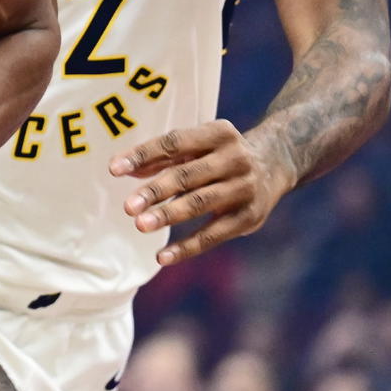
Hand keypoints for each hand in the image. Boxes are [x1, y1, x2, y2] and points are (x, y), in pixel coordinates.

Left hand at [109, 119, 294, 265]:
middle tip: (128, 206)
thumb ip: (161, 157)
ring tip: (140, 225)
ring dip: (169, 215)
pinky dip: (187, 247)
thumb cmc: (219, 154)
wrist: (276, 164)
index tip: (114, 169)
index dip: (143, 155)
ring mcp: (244, 188)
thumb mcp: (197, 146)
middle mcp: (234, 158)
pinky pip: (214, 234)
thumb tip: (122, 169)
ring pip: (200, 203)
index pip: (174, 142)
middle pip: (188, 175)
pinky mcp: (249, 217)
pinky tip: (162, 256)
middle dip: (156, 191)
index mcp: (218, 133)